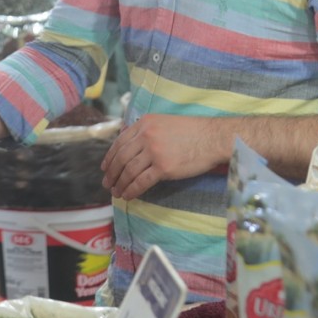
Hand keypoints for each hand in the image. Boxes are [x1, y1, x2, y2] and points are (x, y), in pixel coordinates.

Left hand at [100, 114, 224, 199]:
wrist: (213, 138)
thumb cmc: (192, 131)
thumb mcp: (164, 122)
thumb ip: (146, 130)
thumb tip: (130, 144)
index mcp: (144, 123)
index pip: (120, 142)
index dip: (110, 157)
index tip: (105, 167)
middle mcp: (146, 136)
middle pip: (121, 157)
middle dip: (112, 172)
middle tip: (107, 183)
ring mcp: (154, 152)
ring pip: (129, 170)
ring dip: (120, 183)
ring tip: (116, 192)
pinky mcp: (164, 167)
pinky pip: (142, 181)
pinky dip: (132, 190)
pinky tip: (128, 195)